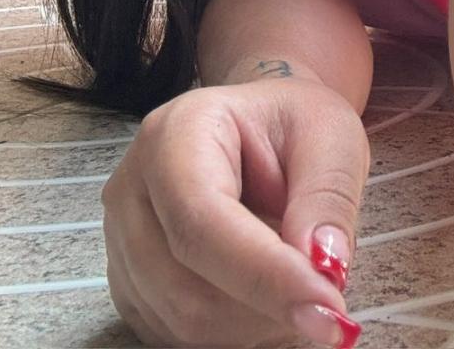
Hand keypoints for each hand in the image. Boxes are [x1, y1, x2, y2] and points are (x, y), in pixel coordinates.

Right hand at [101, 78, 367, 345]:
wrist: (267, 131)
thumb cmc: (295, 125)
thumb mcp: (332, 137)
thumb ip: (328, 198)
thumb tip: (323, 267)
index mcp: (176, 134)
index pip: (202, 223)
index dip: (265, 274)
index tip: (328, 308)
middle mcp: (133, 190)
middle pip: (187, 287)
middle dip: (268, 305)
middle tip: (329, 292)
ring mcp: (121, 243)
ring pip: (184, 322)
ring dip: (257, 322)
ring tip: (299, 279)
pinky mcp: (131, 285)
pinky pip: (178, 336)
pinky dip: (237, 331)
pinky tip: (267, 294)